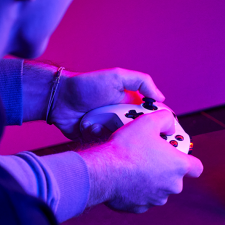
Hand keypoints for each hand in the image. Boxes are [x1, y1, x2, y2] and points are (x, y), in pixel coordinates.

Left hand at [49, 67, 163, 139]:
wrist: (60, 99)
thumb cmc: (88, 85)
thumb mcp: (117, 77)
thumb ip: (141, 82)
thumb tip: (161, 97)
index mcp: (131, 106)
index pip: (151, 118)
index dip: (158, 124)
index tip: (164, 129)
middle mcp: (123, 120)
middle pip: (139, 134)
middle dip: (136, 133)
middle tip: (127, 127)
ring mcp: (110, 132)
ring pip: (123, 143)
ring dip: (115, 135)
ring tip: (104, 124)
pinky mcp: (98, 142)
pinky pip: (105, 147)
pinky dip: (99, 138)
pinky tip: (91, 128)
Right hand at [80, 110, 202, 212]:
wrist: (104, 171)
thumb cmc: (127, 148)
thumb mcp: (148, 122)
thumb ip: (165, 119)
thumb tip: (170, 124)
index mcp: (178, 166)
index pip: (197, 168)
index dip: (190, 161)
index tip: (179, 155)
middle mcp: (172, 186)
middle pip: (174, 177)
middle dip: (164, 168)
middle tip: (149, 156)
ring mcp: (156, 199)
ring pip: (158, 188)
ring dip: (151, 180)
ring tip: (135, 167)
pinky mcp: (141, 207)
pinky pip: (143, 197)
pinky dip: (137, 190)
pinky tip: (126, 179)